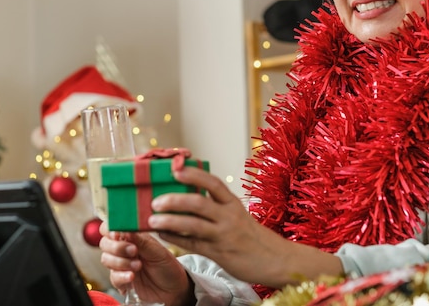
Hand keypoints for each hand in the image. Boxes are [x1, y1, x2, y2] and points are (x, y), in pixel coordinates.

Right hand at [99, 225, 193, 305]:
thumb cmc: (167, 265)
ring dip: (121, 262)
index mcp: (132, 237)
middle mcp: (123, 249)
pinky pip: (113, 277)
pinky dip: (122, 276)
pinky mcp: (121, 280)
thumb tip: (126, 228)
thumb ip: (141, 241)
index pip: (112, 228)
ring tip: (138, 265)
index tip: (118, 234)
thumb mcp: (157, 250)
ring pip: (106, 259)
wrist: (173, 288)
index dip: (110, 229)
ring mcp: (121, 265)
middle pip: (105, 243)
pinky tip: (132, 276)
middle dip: (117, 247)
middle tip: (133, 250)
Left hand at [147, 167, 342, 287]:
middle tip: (155, 200)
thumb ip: (217, 206)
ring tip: (152, 220)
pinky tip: (162, 235)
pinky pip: (193, 244)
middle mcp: (229, 216)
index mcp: (232, 203)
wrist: (276, 260)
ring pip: (193, 224)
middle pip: (199, 202)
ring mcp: (224, 235)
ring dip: (170, 221)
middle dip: (175, 199)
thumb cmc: (252, 236)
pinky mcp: (219, 253)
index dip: (193, 174)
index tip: (175, 168)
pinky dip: (175, 238)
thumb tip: (187, 194)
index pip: (212, 182)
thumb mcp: (237, 215)